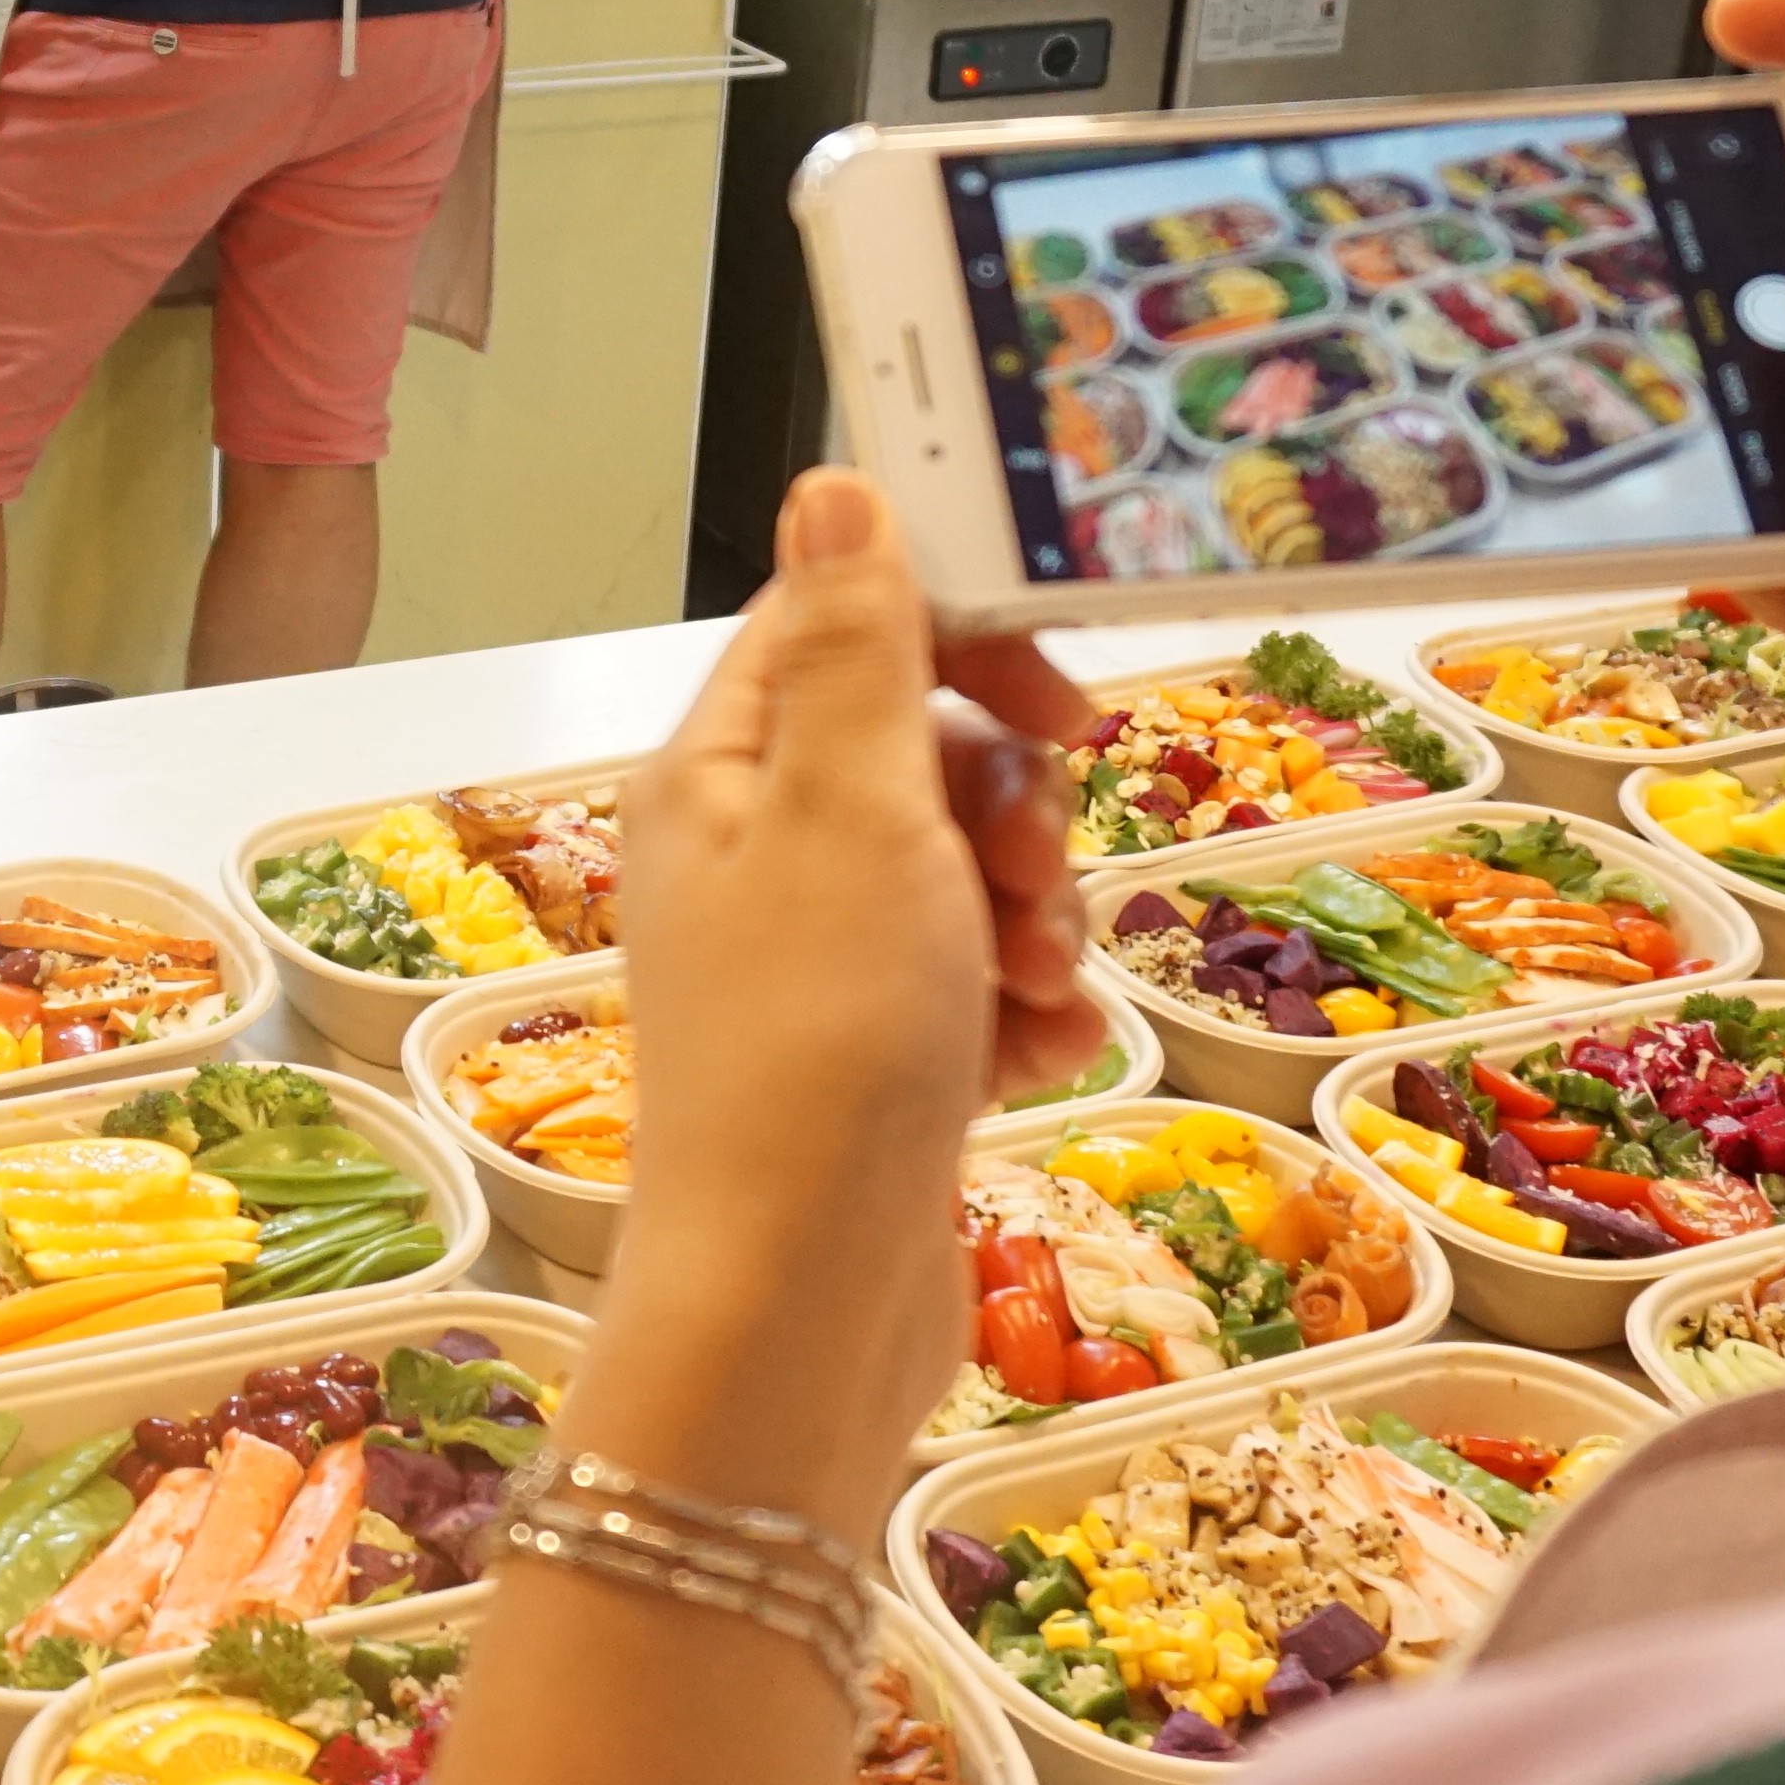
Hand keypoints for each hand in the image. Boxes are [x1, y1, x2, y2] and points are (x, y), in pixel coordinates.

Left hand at [591, 471, 1090, 1523]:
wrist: (802, 1304)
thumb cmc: (822, 1046)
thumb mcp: (848, 810)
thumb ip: (853, 647)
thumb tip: (830, 480)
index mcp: (718, 772)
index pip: (842, 627)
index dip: (964, 643)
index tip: (1066, 706)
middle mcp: (750, 853)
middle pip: (923, 749)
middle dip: (1013, 803)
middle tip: (1026, 880)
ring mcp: (812, 960)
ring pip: (967, 869)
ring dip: (1034, 913)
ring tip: (1035, 991)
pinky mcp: (872, 1054)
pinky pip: (976, 980)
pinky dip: (1023, 1007)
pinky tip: (1040, 1060)